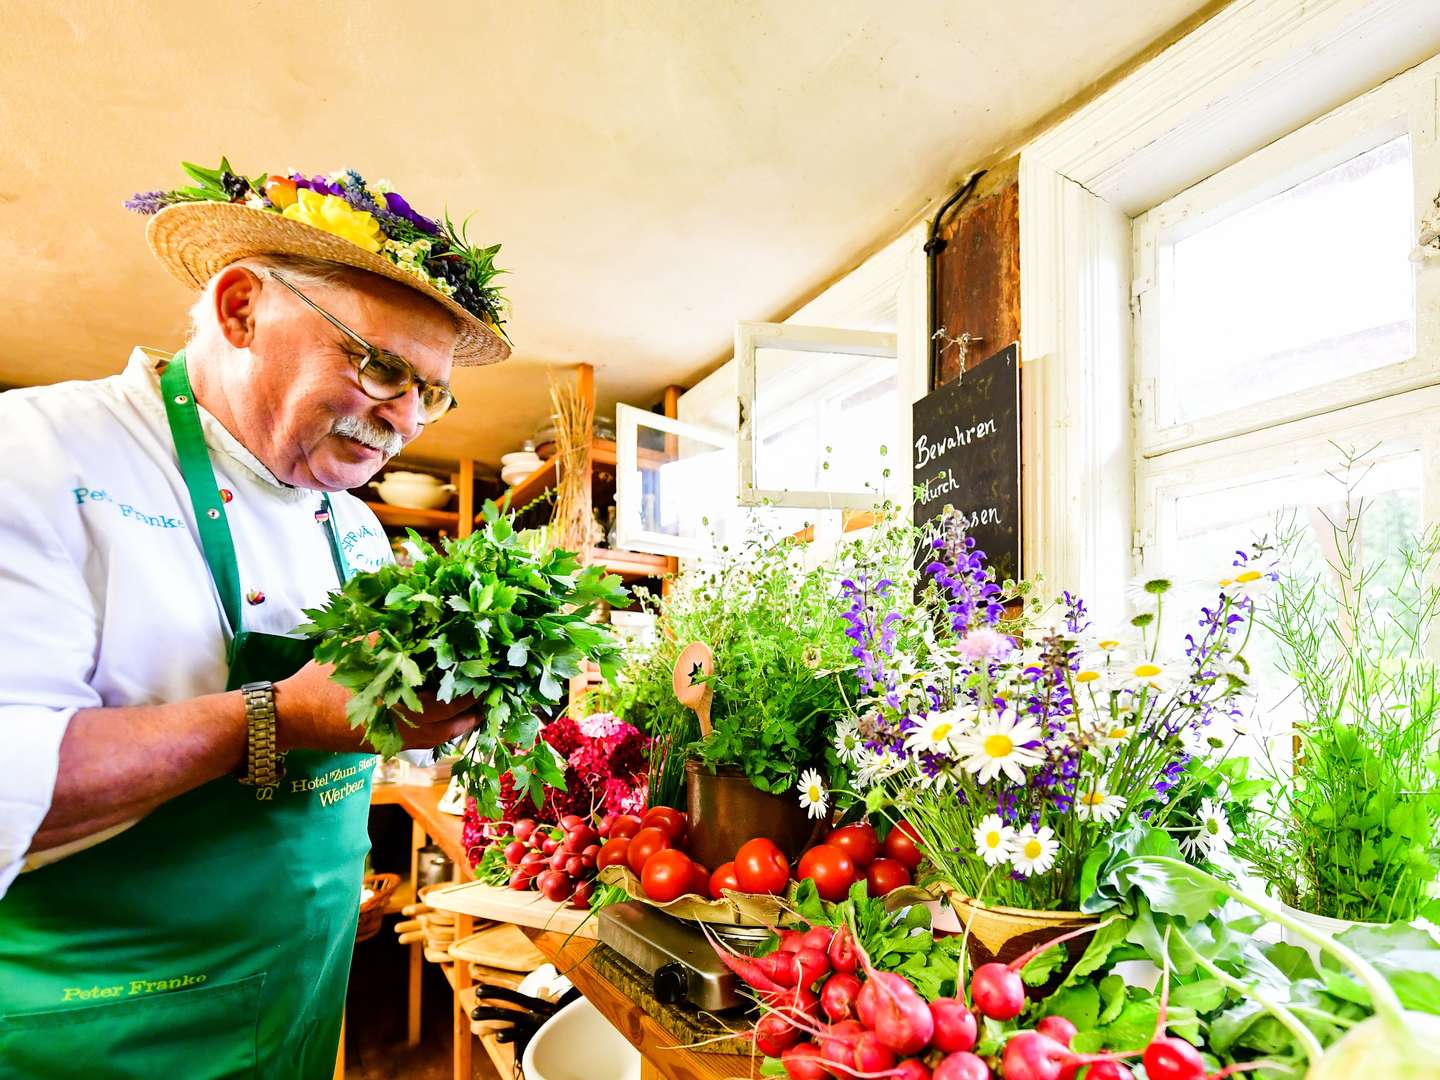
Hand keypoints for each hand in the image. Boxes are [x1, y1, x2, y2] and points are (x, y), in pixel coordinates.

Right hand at [274, 659, 478, 753]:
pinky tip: (447, 716)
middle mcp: (399, 728)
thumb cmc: (319, 680)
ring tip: (477, 707)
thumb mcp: (355, 649)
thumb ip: (391, 639)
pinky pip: (422, 741)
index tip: (490, 673)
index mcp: (396, 704)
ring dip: (459, 722)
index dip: (471, 689)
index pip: (447, 701)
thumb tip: (426, 621)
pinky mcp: (383, 746)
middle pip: (450, 723)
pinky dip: (440, 729)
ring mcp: (391, 741)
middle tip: (493, 692)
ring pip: (438, 736)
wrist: (288, 717)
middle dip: (473, 708)